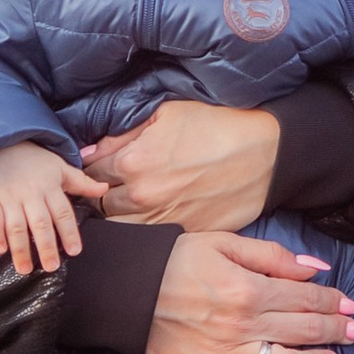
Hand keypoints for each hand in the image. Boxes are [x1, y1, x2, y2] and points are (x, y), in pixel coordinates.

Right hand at [0, 135, 109, 273]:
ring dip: (20, 248)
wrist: (0, 144)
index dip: (69, 232)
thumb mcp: (59, 167)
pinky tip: (0, 250)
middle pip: (40, 223)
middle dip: (46, 246)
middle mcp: (30, 193)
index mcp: (50, 187)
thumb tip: (104, 189)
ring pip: (16, 225)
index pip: (63, 212)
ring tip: (25, 269)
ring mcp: (9, 196)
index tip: (74, 251)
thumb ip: (81, 182)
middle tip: (51, 267)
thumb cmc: (33, 159)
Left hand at [77, 99, 282, 231]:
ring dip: (119, 217)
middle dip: (100, 194)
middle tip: (110, 186)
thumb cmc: (216, 126)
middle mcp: (142, 195)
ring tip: (130, 204)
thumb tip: (88, 152)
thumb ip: (121, 134)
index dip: (91, 168)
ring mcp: (163, 219)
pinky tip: (153, 216)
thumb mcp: (166, 114)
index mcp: (134, 161)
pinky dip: (145, 231)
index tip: (96, 168)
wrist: (265, 153)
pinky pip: (149, 239)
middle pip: (99, 204)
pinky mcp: (182, 235)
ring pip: (119, 228)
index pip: (91, 172)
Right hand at [145, 230, 353, 353]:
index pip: (304, 297)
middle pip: (302, 330)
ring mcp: (224, 353)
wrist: (123, 290)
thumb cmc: (174, 260)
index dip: (332, 301)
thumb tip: (315, 268)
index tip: (352, 306)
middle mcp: (242, 323)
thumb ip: (271, 256)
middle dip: (336, 331)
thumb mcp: (223, 242)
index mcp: (248, 287)